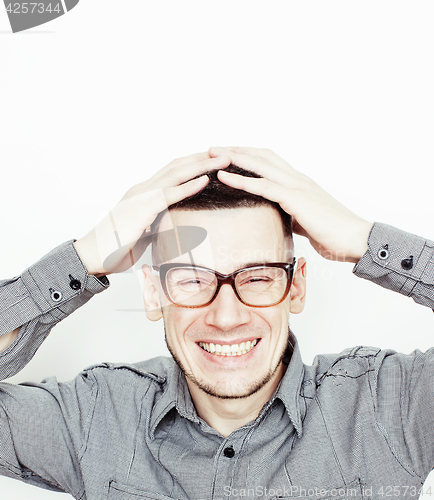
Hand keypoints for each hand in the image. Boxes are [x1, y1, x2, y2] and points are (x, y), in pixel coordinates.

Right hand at [74, 152, 230, 274]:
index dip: (194, 165)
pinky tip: (205, 179)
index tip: (214, 161)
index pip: (173, 172)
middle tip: (226, 153)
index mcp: (144, 193)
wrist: (93, 255)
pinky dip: (189, 185)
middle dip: (202, 158)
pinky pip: (169, 194)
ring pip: (176, 174)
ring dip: (201, 165)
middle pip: (177, 167)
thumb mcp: (144, 233)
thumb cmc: (116, 246)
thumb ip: (159, 224)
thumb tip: (175, 227)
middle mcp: (143, 189)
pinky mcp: (141, 209)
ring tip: (222, 159)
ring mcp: (141, 196)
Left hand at [209, 147, 371, 262]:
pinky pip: (264, 185)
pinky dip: (241, 179)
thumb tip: (276, 218)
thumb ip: (289, 215)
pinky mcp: (296, 199)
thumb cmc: (332, 233)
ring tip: (212, 156)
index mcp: (298, 183)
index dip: (247, 156)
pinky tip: (224, 176)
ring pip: (260, 164)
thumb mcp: (304, 221)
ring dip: (233, 158)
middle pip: (261, 156)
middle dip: (235, 150)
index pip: (269, 161)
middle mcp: (297, 179)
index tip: (227, 156)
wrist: (355, 239)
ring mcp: (297, 186)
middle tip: (212, 149)